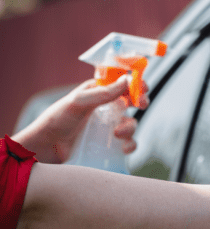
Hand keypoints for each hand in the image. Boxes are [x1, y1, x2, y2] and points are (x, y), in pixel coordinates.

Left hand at [13, 76, 148, 163]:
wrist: (47, 148)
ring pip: (131, 123)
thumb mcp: (78, 102)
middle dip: (141, 101)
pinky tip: (124, 148)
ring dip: (130, 127)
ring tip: (118, 133)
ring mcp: (109, 126)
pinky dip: (130, 145)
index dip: (136, 83)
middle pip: (133, 101)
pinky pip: (128, 143)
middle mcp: (106, 107)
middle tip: (141, 104)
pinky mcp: (110, 144)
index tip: (142, 87)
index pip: (122, 83)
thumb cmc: (57, 120)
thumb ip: (102, 93)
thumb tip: (126, 80)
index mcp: (99, 92)